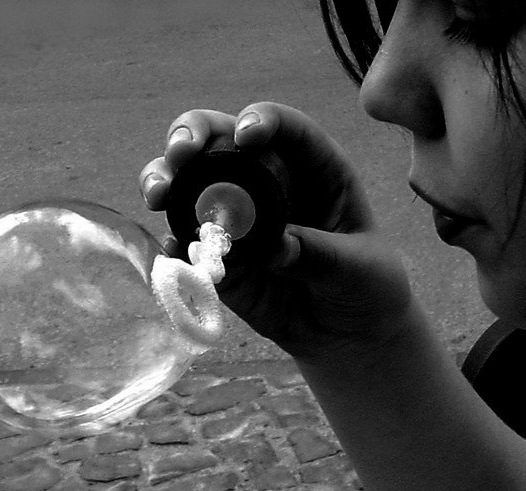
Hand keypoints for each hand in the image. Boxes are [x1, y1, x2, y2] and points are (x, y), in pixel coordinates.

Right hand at [139, 102, 415, 360]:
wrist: (344, 334)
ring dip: (166, 181)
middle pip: (219, 139)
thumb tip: (275, 247)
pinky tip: (173, 248)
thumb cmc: (366, 287)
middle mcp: (266, 181)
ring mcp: (235, 217)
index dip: (261, 121)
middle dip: (191, 136)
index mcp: (312, 168)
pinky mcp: (217, 255)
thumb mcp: (359, 269)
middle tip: (179, 154)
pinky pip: (187, 240)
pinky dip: (174, 241)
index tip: (247, 135)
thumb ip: (319, 254)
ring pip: (189, 183)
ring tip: (158, 195)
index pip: (284, 129)